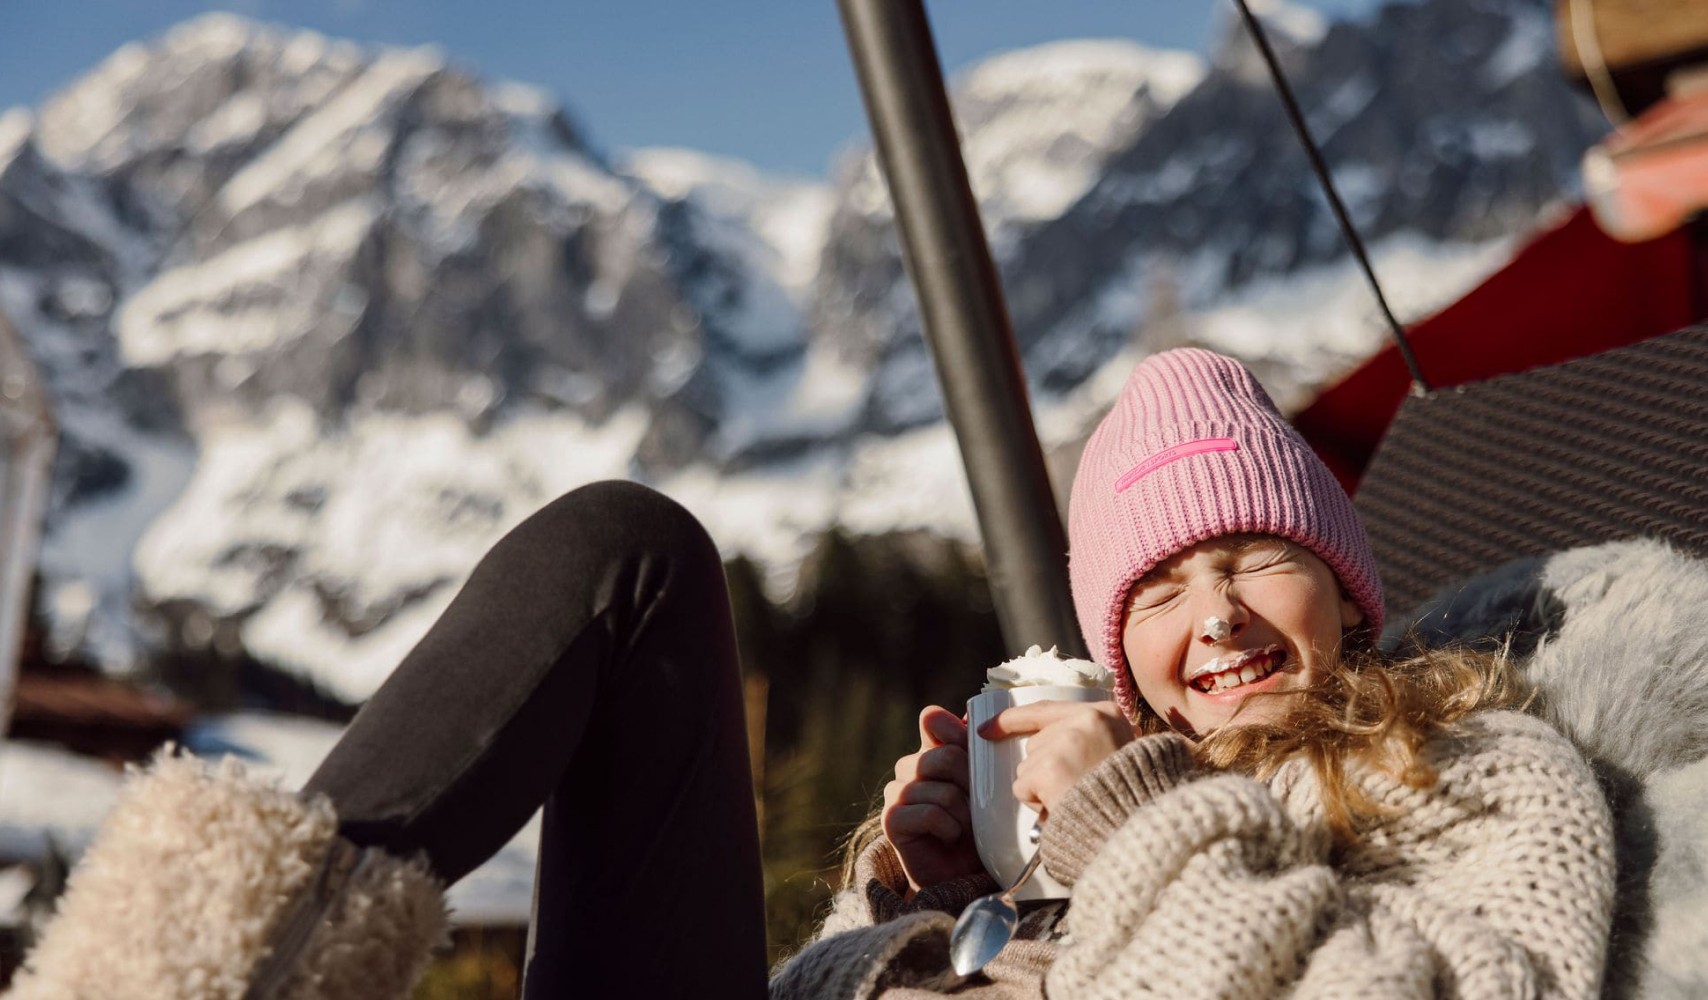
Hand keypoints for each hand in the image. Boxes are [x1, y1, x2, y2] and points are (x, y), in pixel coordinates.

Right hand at [882, 706, 983, 891]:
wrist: (961, 874)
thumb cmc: (977, 828)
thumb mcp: (985, 787)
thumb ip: (978, 754)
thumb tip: (972, 716)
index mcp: (931, 752)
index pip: (932, 719)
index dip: (955, 731)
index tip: (976, 754)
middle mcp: (910, 768)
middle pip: (944, 755)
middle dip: (970, 783)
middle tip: (978, 806)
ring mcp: (897, 792)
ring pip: (939, 789)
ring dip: (963, 812)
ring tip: (966, 827)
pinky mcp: (891, 819)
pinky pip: (927, 813)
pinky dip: (948, 827)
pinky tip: (950, 836)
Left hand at [979, 701, 1135, 812]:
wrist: (1142, 827)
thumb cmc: (1133, 800)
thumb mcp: (1122, 754)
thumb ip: (1092, 742)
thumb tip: (1044, 748)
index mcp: (1106, 713)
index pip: (1045, 709)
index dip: (1013, 719)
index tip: (987, 727)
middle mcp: (1085, 720)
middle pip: (1036, 744)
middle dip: (1044, 770)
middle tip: (1075, 790)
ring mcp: (1065, 741)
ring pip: (1027, 767)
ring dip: (1042, 788)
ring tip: (1075, 799)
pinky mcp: (1049, 767)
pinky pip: (1022, 787)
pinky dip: (1036, 802)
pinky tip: (1062, 806)